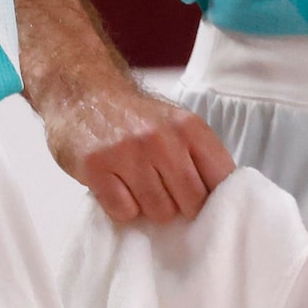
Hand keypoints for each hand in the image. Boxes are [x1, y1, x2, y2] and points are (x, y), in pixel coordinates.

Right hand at [40, 66, 235, 224]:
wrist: (85, 95)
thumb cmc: (136, 119)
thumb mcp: (177, 125)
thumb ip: (198, 156)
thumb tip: (221, 200)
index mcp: (190, 127)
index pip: (222, 178)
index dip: (216, 197)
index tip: (205, 202)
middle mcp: (163, 139)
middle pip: (193, 202)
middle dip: (182, 205)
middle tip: (165, 192)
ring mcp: (129, 154)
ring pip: (159, 212)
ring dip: (150, 207)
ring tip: (138, 185)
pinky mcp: (97, 169)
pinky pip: (124, 212)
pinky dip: (123, 208)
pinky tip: (117, 186)